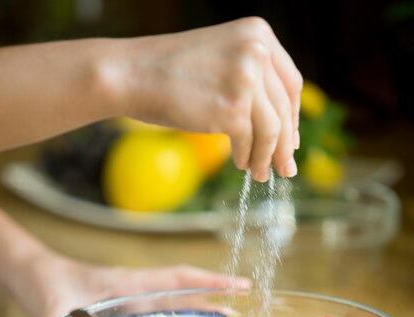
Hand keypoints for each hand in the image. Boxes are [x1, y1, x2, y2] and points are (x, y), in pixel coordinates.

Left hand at [24, 253, 249, 316]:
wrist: (39, 278)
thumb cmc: (50, 286)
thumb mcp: (55, 311)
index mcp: (129, 284)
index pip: (176, 278)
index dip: (209, 282)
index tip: (240, 286)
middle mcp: (138, 291)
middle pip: (183, 294)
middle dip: (215, 302)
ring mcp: (135, 301)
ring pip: (175, 306)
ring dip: (200, 315)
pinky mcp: (128, 311)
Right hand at [120, 17, 301, 181]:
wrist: (131, 74)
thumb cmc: (169, 71)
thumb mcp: (220, 59)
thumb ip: (250, 78)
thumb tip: (277, 123)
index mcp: (258, 33)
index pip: (291, 82)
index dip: (294, 116)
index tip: (291, 139)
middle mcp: (257, 51)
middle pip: (285, 109)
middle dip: (285, 145)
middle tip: (286, 168)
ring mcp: (246, 79)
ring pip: (272, 130)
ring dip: (267, 157)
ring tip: (261, 173)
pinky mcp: (232, 108)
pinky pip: (250, 141)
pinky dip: (247, 157)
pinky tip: (240, 163)